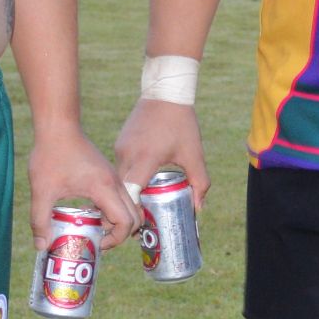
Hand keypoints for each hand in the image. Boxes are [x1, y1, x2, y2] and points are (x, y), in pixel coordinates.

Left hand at [27, 123, 135, 249]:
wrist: (58, 125)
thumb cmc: (51, 155)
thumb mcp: (42, 191)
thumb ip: (40, 220)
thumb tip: (41, 246)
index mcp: (104, 188)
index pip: (126, 221)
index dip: (116, 238)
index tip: (97, 243)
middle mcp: (115, 182)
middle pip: (134, 216)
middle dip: (120, 233)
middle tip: (97, 239)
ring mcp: (114, 177)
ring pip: (129, 206)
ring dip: (116, 221)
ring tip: (92, 226)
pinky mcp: (108, 173)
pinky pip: (120, 197)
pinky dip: (112, 209)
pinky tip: (88, 210)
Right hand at [114, 97, 210, 214]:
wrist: (165, 92)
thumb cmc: (181, 123)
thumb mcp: (194, 154)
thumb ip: (199, 182)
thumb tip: (198, 209)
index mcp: (145, 159)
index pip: (132, 193)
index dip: (134, 212)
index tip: (140, 226)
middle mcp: (127, 154)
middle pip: (123, 190)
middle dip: (129, 208)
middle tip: (140, 224)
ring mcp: (120, 148)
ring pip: (120, 179)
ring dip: (129, 193)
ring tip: (140, 207)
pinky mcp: (119, 143)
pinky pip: (120, 167)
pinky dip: (128, 179)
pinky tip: (140, 185)